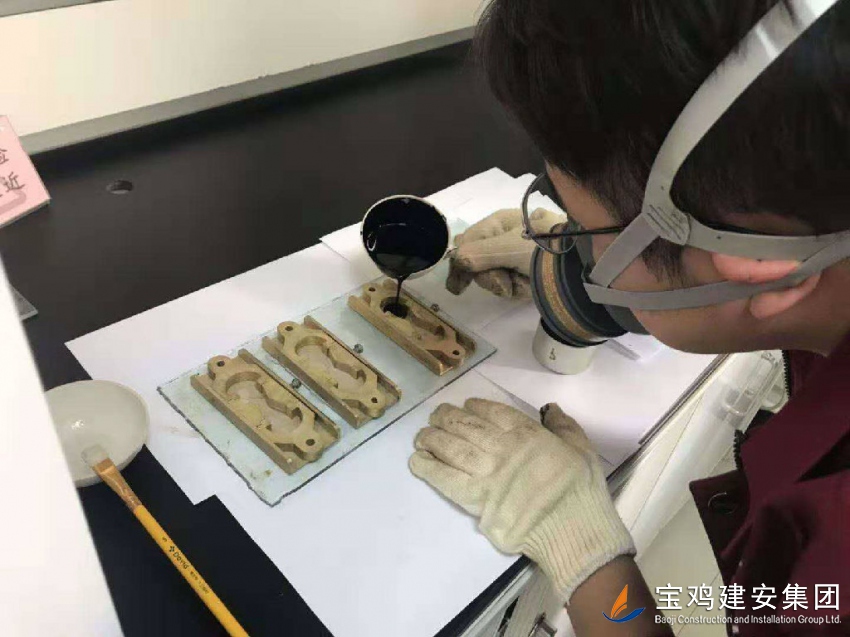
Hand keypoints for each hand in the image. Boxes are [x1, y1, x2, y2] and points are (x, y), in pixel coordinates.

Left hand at [409, 399, 634, 599]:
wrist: (573, 531)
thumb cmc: (581, 491)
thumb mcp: (582, 449)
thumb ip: (563, 426)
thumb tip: (549, 409)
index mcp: (528, 435)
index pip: (494, 413)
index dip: (475, 407)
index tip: (465, 406)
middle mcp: (503, 450)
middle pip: (466, 427)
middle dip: (446, 418)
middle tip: (435, 416)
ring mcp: (488, 475)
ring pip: (452, 449)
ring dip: (432, 439)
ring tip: (422, 436)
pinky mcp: (477, 501)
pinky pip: (446, 480)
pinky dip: (429, 468)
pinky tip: (417, 460)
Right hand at [445, 208, 561, 298]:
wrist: (585, 266)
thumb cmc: (544, 248)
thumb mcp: (508, 247)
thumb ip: (476, 253)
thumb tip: (455, 260)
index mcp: (501, 221)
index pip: (467, 242)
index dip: (460, 264)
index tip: (457, 288)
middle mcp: (509, 235)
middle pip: (480, 262)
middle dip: (492, 277)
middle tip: (505, 283)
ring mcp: (521, 254)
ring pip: (497, 276)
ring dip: (508, 284)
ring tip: (525, 284)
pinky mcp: (532, 271)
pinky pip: (514, 284)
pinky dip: (521, 289)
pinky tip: (533, 288)